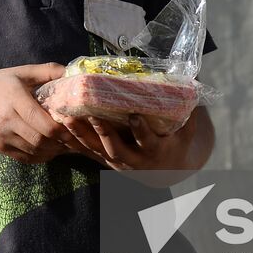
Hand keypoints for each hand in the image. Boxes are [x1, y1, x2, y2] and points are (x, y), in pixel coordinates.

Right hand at [0, 64, 84, 162]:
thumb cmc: (0, 83)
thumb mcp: (21, 72)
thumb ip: (48, 71)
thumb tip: (73, 71)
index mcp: (14, 98)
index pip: (42, 121)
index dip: (62, 130)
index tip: (76, 129)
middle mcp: (6, 119)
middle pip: (40, 139)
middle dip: (61, 142)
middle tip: (75, 139)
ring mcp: (1, 136)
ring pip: (34, 150)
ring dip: (53, 151)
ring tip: (66, 144)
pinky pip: (25, 157)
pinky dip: (41, 156)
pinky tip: (51, 150)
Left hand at [71, 109, 203, 174]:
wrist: (168, 171)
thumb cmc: (177, 142)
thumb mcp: (187, 130)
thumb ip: (189, 110)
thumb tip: (192, 81)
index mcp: (156, 150)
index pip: (147, 141)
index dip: (141, 130)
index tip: (134, 116)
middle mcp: (135, 160)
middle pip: (116, 149)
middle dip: (104, 133)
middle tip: (91, 115)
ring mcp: (117, 163)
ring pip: (97, 151)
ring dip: (82, 136)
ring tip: (67, 118)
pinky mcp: (105, 161)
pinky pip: (86, 152)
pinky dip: (73, 141)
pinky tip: (60, 127)